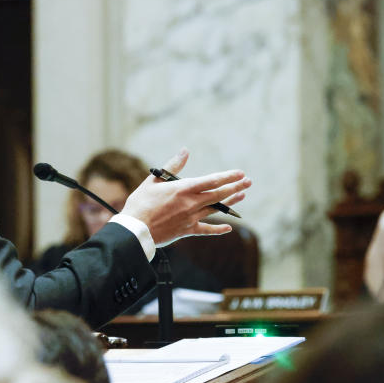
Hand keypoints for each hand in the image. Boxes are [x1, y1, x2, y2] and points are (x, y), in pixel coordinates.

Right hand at [121, 148, 250, 245]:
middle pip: (219, 194)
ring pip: (216, 210)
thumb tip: (185, 151)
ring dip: (231, 203)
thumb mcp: (154, 180)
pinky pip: (206, 230)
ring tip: (241, 195)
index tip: (240, 173)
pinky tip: (228, 227)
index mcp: (183, 189)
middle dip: (235, 187)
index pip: (211, 181)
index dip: (228, 176)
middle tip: (248, 182)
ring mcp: (191, 218)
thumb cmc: (141, 203)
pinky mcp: (187, 231)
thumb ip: (172, 166)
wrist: (135, 229)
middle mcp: (191, 203)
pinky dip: (218, 229)